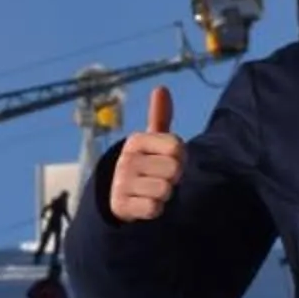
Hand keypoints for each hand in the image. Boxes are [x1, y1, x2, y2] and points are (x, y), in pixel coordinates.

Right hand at [109, 86, 181, 221]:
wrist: (118, 195)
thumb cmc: (145, 165)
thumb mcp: (151, 141)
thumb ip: (159, 117)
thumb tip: (161, 87)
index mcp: (136, 141)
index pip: (177, 147)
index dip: (181, 157)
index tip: (168, 160)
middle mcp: (127, 159)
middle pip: (174, 170)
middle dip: (173, 178)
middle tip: (160, 178)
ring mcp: (122, 182)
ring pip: (165, 190)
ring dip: (164, 195)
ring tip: (152, 192)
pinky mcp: (121, 205)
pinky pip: (154, 208)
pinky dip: (155, 209)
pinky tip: (145, 204)